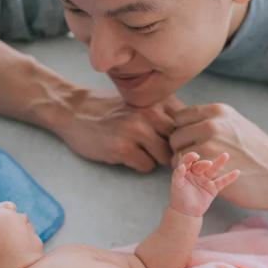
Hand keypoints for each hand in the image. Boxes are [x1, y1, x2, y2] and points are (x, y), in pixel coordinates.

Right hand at [55, 90, 183, 172]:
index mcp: (158, 101)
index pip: (188, 126)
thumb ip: (166, 113)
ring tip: (139, 151)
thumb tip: (193, 133)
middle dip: (171, 152)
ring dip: (155, 159)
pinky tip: (126, 155)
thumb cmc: (111, 109)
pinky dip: (139, 165)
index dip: (183, 139)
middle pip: (179, 144)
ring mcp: (136, 130)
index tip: (175, 144)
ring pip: (164, 158)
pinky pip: (146, 166)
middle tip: (155, 150)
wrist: (75, 109)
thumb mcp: (142, 102)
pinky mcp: (122, 148)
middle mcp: (150, 113)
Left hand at [168, 103, 267, 209]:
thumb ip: (214, 122)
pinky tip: (205, 178)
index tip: (192, 143)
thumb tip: (190, 124)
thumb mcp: (237, 125)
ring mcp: (208, 144)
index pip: (180, 117)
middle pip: (175, 135)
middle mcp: (211, 123)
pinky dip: (190, 175)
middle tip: (197, 161)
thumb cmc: (261, 153)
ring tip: (202, 170)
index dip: (183, 131)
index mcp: (218, 111)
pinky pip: (184, 169)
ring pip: (177, 154)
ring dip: (185, 165)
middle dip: (182, 149)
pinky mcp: (208, 166)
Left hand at [170, 152, 240, 216]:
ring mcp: (205, 180)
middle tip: (208, 164)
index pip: (188, 161)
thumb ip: (178, 175)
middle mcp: (196, 174)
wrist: (186, 212)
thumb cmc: (179, 197)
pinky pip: (222, 181)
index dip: (191, 157)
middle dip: (204, 164)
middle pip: (202, 165)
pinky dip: (230, 177)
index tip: (195, 156)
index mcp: (186, 171)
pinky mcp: (213, 188)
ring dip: (219, 162)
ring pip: (213, 170)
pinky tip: (237, 172)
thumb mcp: (176, 185)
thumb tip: (182, 166)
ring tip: (225, 155)